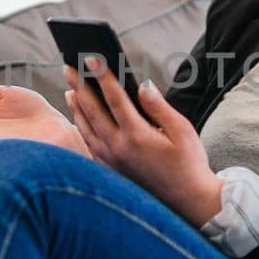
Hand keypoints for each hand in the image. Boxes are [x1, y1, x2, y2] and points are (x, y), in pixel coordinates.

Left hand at [64, 56, 223, 227]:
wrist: (187, 201)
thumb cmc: (189, 163)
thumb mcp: (182, 131)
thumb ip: (159, 107)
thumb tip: (142, 85)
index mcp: (137, 135)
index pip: (114, 98)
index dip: (101, 75)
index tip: (90, 57)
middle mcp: (119, 148)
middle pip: (92, 110)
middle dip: (80, 85)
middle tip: (68, 66)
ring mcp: (111, 161)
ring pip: (85, 127)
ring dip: (76, 105)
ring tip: (70, 87)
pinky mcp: (110, 170)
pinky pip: (88, 143)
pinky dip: (81, 126)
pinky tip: (79, 116)